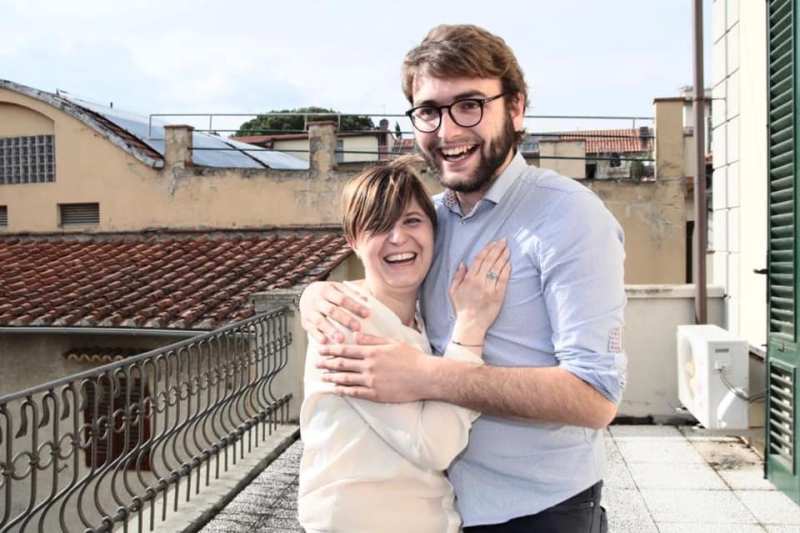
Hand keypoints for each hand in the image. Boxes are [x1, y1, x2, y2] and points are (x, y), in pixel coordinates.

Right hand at [299, 281, 369, 342]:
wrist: (306, 294)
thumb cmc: (329, 293)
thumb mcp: (338, 289)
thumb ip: (351, 293)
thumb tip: (367, 299)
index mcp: (326, 289)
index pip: (342, 298)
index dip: (354, 306)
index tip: (367, 314)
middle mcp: (316, 300)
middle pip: (331, 310)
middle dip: (345, 319)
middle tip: (357, 328)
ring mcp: (309, 311)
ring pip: (320, 321)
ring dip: (330, 331)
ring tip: (341, 340)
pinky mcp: (305, 322)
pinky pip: (311, 330)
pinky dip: (318, 336)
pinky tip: (325, 343)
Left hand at [315, 333, 430, 401]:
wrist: (425, 377)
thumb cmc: (412, 358)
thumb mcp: (392, 343)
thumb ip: (373, 340)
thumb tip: (356, 336)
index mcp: (372, 352)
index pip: (346, 350)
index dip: (331, 350)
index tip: (320, 350)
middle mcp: (368, 366)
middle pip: (342, 364)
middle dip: (327, 363)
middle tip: (316, 364)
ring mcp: (371, 381)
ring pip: (345, 379)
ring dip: (332, 378)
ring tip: (322, 377)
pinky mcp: (376, 394)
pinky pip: (355, 393)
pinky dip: (343, 391)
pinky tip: (336, 390)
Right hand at [448, 240, 510, 344]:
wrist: (470, 324)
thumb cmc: (461, 308)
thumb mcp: (453, 291)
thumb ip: (458, 276)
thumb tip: (463, 263)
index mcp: (469, 279)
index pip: (480, 259)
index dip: (487, 249)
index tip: (493, 242)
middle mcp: (480, 282)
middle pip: (490, 261)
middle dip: (498, 249)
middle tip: (504, 241)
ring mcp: (490, 288)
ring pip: (498, 269)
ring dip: (503, 257)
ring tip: (508, 249)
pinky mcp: (498, 296)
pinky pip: (503, 280)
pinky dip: (506, 271)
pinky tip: (509, 263)